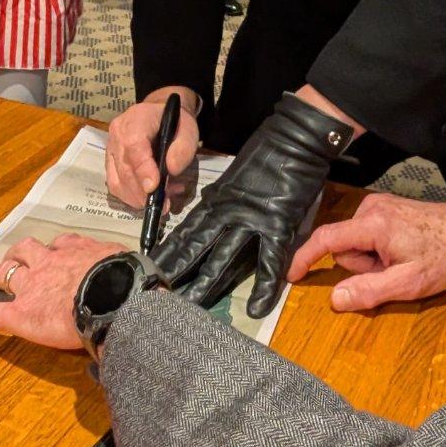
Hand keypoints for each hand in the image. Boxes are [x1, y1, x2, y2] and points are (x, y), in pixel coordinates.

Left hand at [0, 234, 122, 349]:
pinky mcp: (19, 312)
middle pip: (28, 250)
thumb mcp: (132, 269)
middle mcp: (53, 262)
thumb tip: (149, 287)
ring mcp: (33, 285)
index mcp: (80, 253)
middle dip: (18, 255)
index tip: (54, 252)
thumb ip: (129, 274)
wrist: (113, 296)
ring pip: (7, 272)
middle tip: (12, 261)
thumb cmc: (128, 283)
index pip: (63, 245)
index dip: (56, 249)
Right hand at [106, 87, 199, 207]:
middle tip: (165, 204)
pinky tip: (149, 196)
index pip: (133, 147)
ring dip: (137, 198)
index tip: (154, 188)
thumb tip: (172, 170)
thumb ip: (183, 148)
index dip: (143, 169)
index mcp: (135, 120)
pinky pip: (115, 184)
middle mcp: (116, 134)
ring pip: (116, 181)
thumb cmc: (175, 121)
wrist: (160, 113)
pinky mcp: (109, 162)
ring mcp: (110, 149)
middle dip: (143, 192)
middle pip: (124, 169)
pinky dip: (131, 196)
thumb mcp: (188, 129)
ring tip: (161, 200)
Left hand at [153, 92, 352, 318]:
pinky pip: (270, 261)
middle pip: (196, 247)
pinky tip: (255, 308)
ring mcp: (252, 220)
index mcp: (217, 200)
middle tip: (156, 294)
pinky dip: (264, 286)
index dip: (168, 252)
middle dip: (176, 272)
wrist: (295, 139)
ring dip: (206, 283)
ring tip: (188, 306)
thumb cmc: (267, 153)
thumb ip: (222, 199)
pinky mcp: (279, 225)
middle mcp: (228, 212)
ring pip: (223, 257)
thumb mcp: (235, 177)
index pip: (186, 231)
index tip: (150, 269)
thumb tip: (208, 213)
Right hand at [289, 193, 445, 311]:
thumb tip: (335, 299)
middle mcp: (371, 208)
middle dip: (361, 266)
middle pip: (344, 246)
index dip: (305, 258)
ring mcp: (378, 204)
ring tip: (401, 260)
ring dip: (371, 259)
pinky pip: (365, 233)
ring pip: (354, 242)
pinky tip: (401, 251)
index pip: (327, 239)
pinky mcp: (385, 206)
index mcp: (373, 224)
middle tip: (393, 271)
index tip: (291, 276)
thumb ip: (369, 291)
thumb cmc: (443, 256)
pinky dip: (377, 248)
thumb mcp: (408, 283)